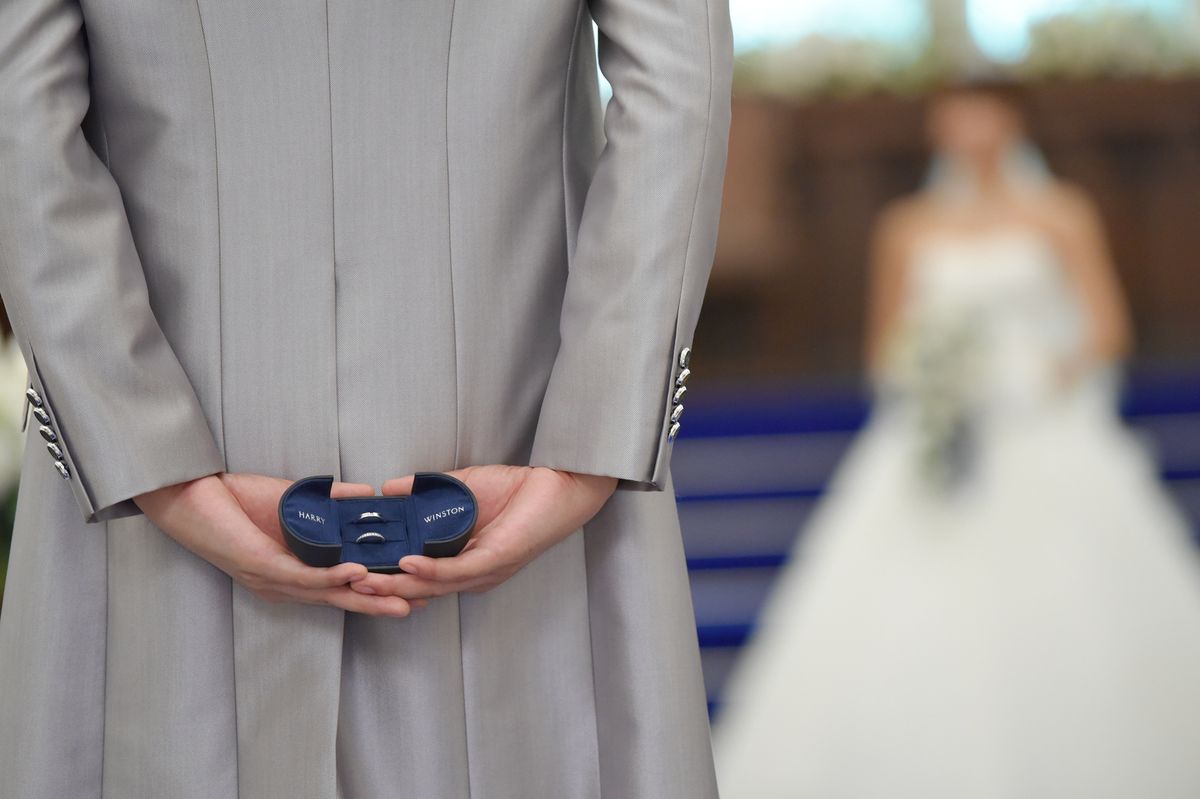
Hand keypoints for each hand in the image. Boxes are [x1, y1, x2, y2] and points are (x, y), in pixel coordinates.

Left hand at [134, 473, 413, 616]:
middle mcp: (281, 584)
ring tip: (398, 599)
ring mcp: (269, 578)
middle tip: (417, 606)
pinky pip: (300, 576)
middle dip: (379, 604)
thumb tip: (366, 495)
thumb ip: (329, 499)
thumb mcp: (292, 498)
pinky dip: (329, 577)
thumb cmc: (231, 500)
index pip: (339, 589)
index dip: (376, 592)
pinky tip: (353, 574)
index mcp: (290, 573)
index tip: (413, 591)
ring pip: (324, 594)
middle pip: (338, 600)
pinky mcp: (258, 565)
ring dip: (364, 598)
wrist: (184, 494)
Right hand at [351, 466, 616, 598]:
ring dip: (398, 585)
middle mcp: (472, 574)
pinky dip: (430, 569)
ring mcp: (485, 570)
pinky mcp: (498, 559)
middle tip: (346, 586)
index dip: (384, 579)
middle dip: (381, 590)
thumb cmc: (519, 490)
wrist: (562, 484)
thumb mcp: (462, 487)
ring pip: (434, 586)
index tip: (349, 573)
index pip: (417, 577)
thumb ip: (425, 491)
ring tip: (366, 581)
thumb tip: (389, 488)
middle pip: (419, 589)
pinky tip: (407, 565)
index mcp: (463, 562)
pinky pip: (459, 570)